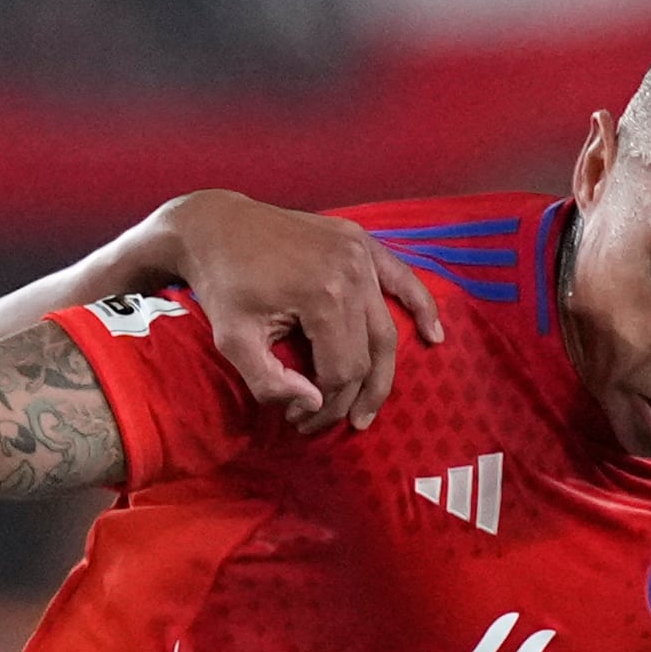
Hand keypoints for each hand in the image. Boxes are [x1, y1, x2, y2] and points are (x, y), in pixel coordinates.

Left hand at [166, 190, 442, 433]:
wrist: (217, 226)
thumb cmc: (221, 286)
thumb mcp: (232, 342)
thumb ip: (270, 382)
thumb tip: (315, 403)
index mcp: (323, 296)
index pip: (342, 370)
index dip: (325, 406)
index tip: (296, 421)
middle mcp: (352, 272)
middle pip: (368, 353)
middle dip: (353, 396)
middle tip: (340, 425)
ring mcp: (361, 253)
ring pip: (386, 325)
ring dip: (383, 370)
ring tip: (370, 406)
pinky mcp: (361, 241)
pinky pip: (401, 278)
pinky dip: (420, 306)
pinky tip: (433, 335)